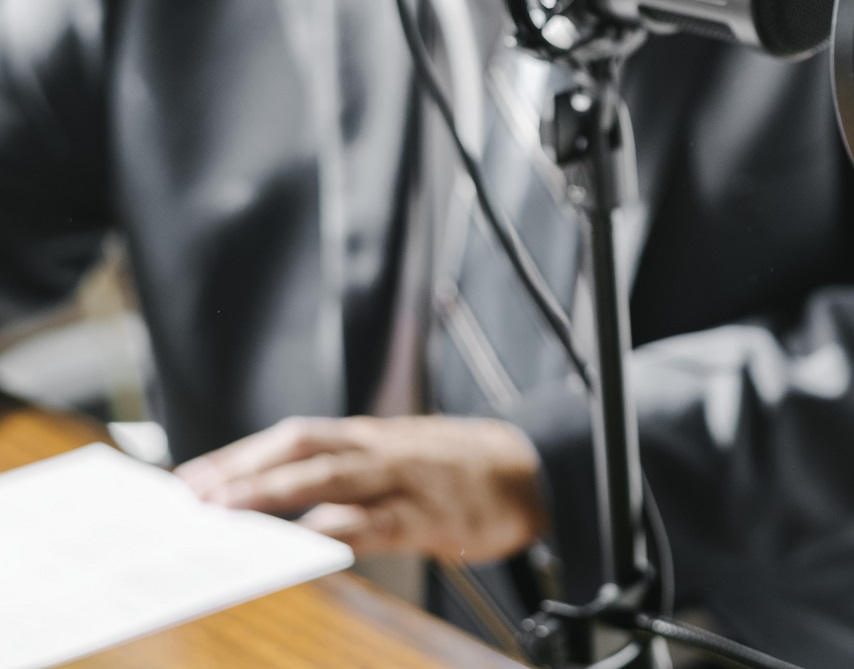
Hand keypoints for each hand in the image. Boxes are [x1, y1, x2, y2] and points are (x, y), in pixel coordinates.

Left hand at [176, 415, 550, 562]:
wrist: (536, 470)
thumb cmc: (459, 471)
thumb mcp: (402, 461)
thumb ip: (351, 477)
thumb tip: (285, 502)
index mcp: (372, 438)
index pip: (297, 437)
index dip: (242, 454)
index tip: (191, 476)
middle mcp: (381, 450)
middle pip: (304, 448)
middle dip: (245, 469)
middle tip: (195, 494)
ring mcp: (405, 479)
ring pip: (333, 477)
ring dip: (276, 491)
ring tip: (230, 510)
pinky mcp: (429, 514)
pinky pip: (377, 521)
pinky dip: (339, 529)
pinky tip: (306, 542)